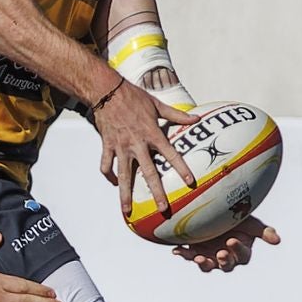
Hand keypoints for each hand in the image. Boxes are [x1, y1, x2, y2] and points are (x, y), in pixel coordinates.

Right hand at [94, 80, 195, 218]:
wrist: (106, 92)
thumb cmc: (133, 96)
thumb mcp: (157, 104)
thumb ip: (176, 115)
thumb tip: (196, 119)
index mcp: (152, 134)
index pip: (171, 155)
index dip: (181, 168)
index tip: (190, 181)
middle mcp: (137, 144)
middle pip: (148, 173)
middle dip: (156, 192)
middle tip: (162, 208)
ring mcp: (120, 147)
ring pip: (123, 175)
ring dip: (125, 194)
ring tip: (126, 210)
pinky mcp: (107, 146)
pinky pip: (106, 165)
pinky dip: (109, 176)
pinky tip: (114, 184)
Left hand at [171, 217, 279, 272]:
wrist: (216, 213)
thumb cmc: (236, 217)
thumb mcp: (250, 221)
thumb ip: (263, 231)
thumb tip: (278, 241)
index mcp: (241, 251)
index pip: (243, 255)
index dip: (238, 249)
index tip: (231, 240)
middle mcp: (227, 257)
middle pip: (226, 265)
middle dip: (223, 261)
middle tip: (220, 253)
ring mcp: (211, 257)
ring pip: (208, 266)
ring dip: (203, 263)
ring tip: (197, 257)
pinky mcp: (196, 253)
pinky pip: (190, 257)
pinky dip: (184, 254)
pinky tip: (177, 250)